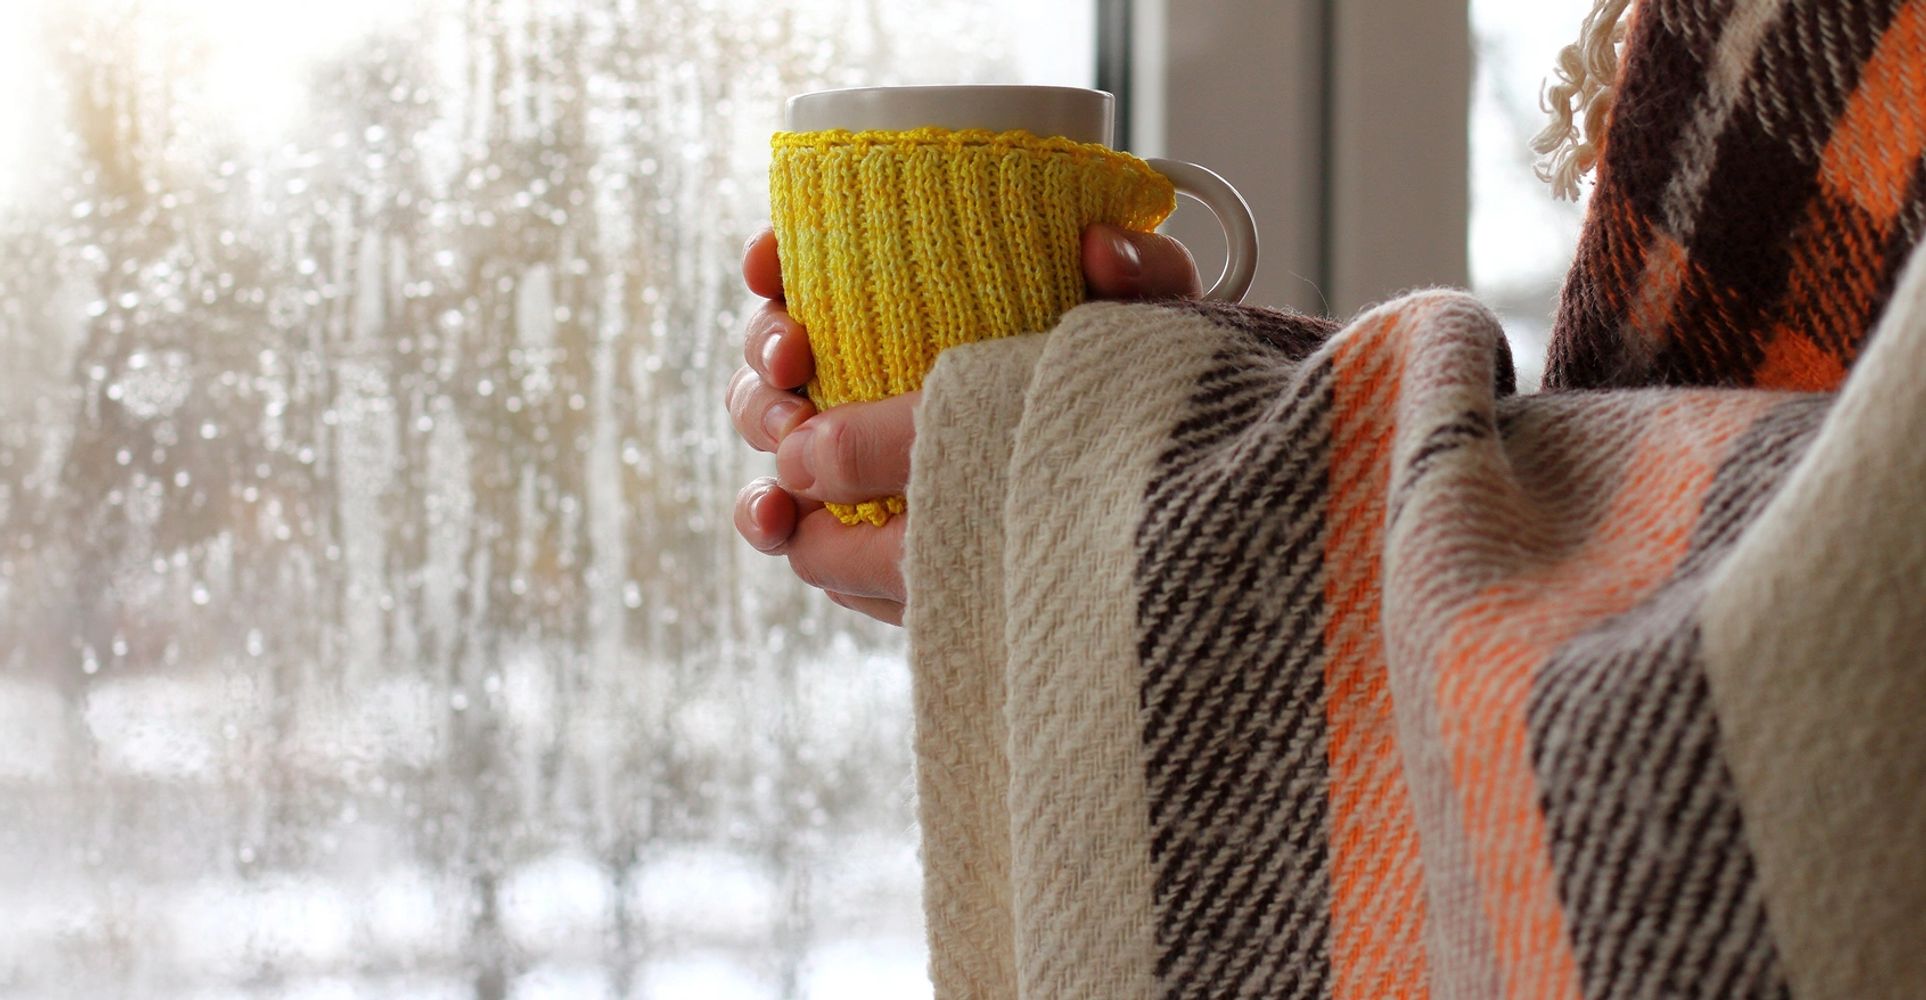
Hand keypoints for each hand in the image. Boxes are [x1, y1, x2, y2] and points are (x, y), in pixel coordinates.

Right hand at [728, 223, 1201, 624]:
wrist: (1174, 510)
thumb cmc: (1155, 394)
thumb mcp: (1164, 327)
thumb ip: (1146, 276)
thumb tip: (1097, 247)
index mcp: (926, 300)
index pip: (823, 261)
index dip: (779, 257)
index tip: (774, 266)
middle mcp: (880, 370)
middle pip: (782, 351)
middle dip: (767, 351)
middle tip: (797, 360)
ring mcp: (867, 457)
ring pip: (775, 434)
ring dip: (762, 434)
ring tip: (788, 446)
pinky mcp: (869, 534)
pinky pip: (800, 529)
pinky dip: (775, 521)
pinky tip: (784, 524)